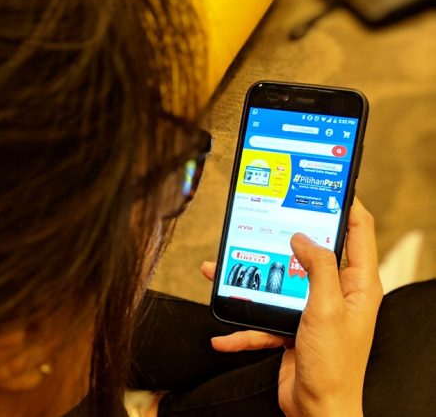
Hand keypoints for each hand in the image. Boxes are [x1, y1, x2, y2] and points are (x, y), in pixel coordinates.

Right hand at [202, 198, 382, 416]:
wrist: (317, 411)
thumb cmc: (332, 365)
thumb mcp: (326, 308)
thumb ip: (318, 267)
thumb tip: (303, 237)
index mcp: (356, 283)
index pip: (358, 231)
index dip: (345, 204)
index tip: (326, 186)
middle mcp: (335, 292)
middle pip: (311, 252)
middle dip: (285, 237)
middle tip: (267, 217)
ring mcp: (311, 308)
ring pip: (279, 281)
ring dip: (251, 280)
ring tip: (222, 270)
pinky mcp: (292, 326)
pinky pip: (264, 318)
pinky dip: (244, 327)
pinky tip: (223, 336)